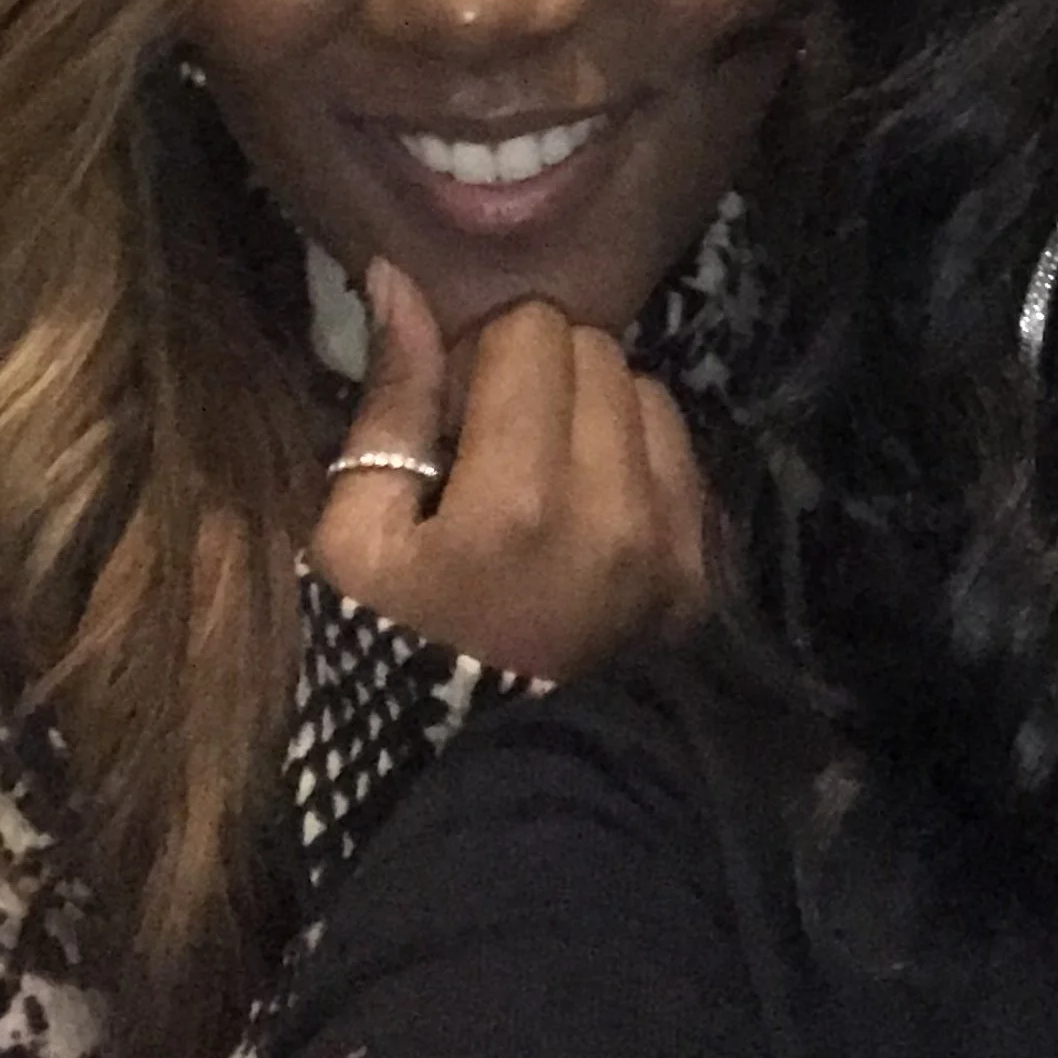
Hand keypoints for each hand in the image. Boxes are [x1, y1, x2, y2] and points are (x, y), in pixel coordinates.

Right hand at [308, 258, 710, 678]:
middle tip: (493, 445)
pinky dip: (635, 461)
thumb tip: (398, 280)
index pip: (533, 328)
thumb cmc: (399, 653)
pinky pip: (680, 453)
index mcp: (520, 498)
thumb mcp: (355, 540)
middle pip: (594, 349)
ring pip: (644, 391)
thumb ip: (389, 402)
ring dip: (594, 413)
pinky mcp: (702, 566)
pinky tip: (589, 512)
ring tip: (544, 479)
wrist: (493, 778)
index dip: (481, 356)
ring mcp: (671, 539)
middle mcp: (615, 507)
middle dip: (539, 376)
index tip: (453, 418)